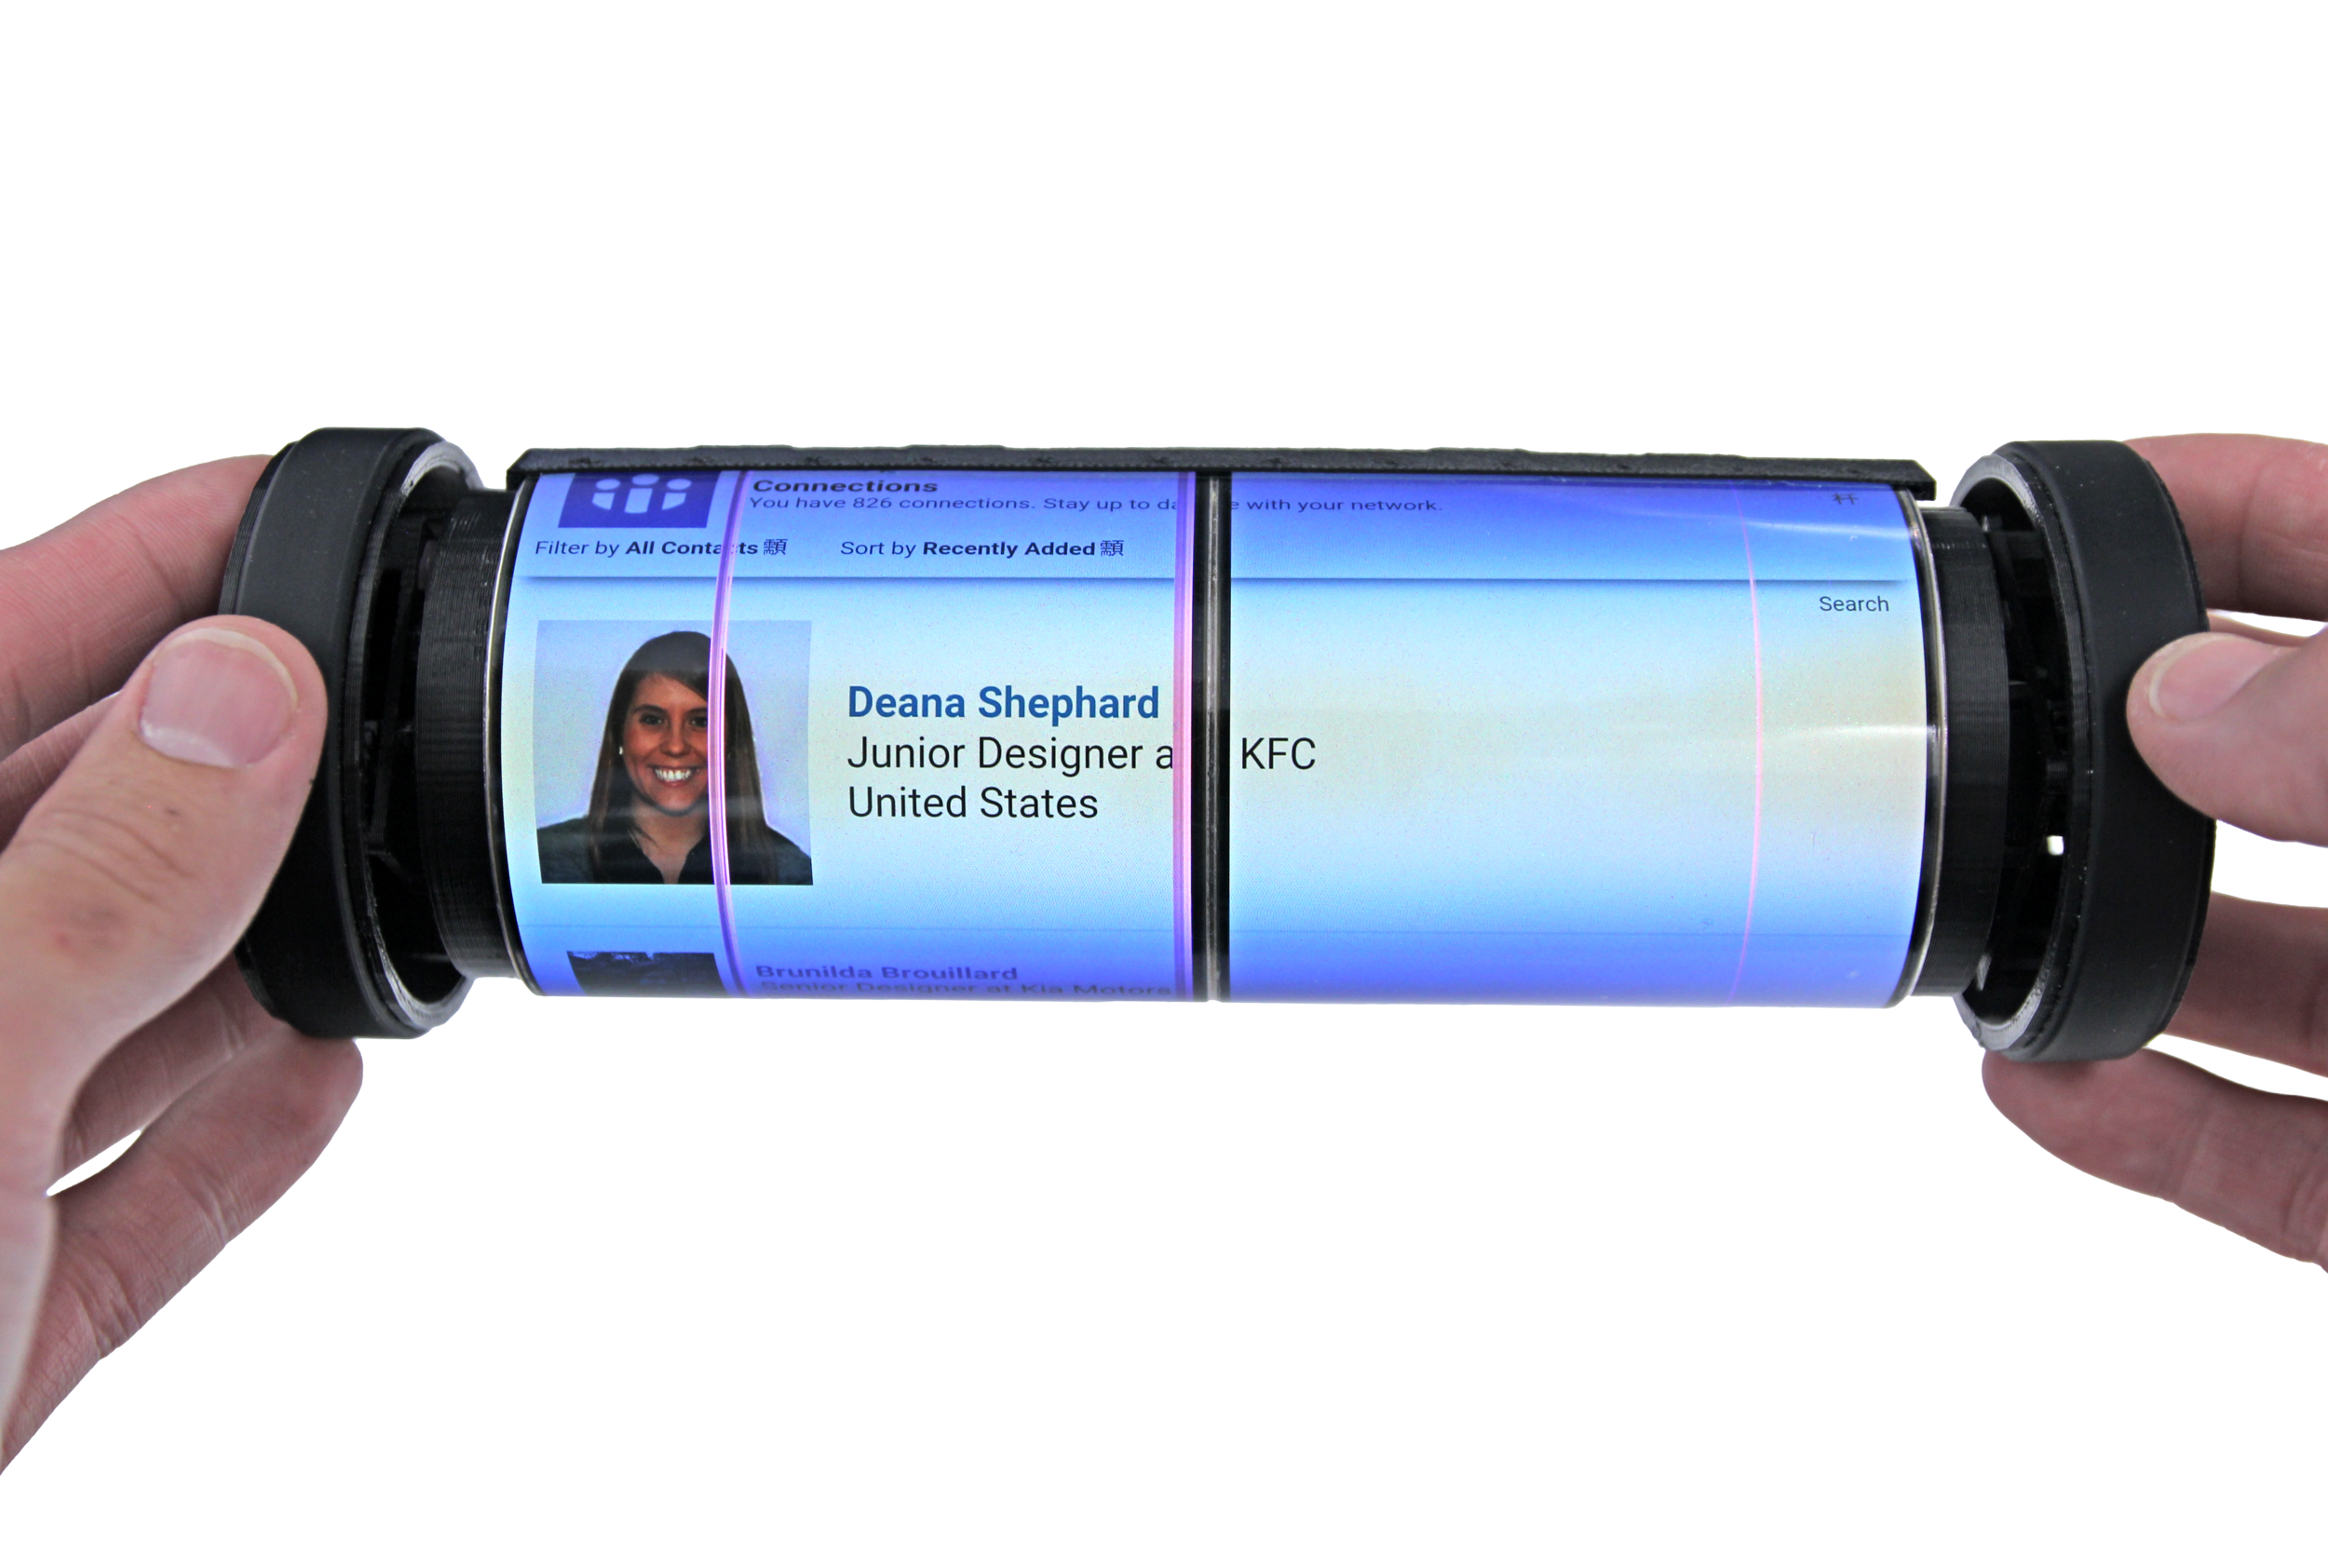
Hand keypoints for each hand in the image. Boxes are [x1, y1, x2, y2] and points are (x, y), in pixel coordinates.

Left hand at [0, 460, 358, 1464]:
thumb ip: (100, 879)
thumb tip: (246, 695)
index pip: (0, 644)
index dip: (157, 560)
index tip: (306, 498)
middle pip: (82, 823)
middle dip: (247, 769)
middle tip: (402, 719)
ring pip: (117, 1002)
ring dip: (261, 955)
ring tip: (394, 895)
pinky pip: (131, 1190)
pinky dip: (235, 1139)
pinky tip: (327, 1079)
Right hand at [1986, 434, 2327, 1265]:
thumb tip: (2187, 700)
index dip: (2213, 504)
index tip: (2064, 506)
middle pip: (2261, 764)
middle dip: (2118, 745)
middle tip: (1991, 735)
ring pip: (2249, 964)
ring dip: (2101, 945)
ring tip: (1982, 924)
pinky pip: (2261, 1148)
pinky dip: (2139, 1122)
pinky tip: (2047, 1082)